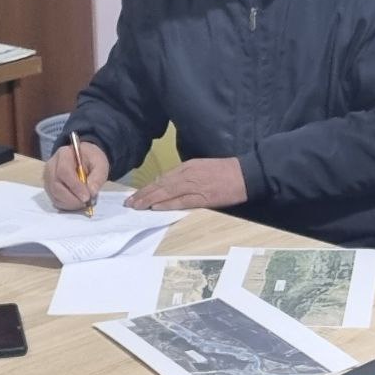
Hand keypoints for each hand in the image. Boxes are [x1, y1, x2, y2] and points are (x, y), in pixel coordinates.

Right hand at [44, 141, 109, 211]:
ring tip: (83, 203)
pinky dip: (66, 205)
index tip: (86, 197)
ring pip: (54, 194)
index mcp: (64, 154)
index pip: (64, 171)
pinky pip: (54, 199)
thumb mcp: (100, 164)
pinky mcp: (49, 187)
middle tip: (85, 203)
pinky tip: (76, 203)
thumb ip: (98, 176)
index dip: (75, 186)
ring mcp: (48, 177)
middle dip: (72, 198)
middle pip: (56, 185)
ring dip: (69, 203)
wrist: (84, 159)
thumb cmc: (91, 160)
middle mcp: (51, 165)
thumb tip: (91, 192)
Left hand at [126, 157, 249, 212]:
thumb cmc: (225, 171)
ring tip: (136, 207)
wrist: (245, 174)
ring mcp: (195, 185)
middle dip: (143, 195)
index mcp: (188, 167)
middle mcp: (187, 174)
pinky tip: (156, 208)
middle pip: (161, 185)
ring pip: (167, 193)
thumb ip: (185, 175)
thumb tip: (168, 184)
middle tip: (129, 203)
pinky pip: (181, 201)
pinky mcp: (203, 196)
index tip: (135, 195)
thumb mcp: (202, 167)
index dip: (148, 188)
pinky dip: (168, 204)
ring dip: (150, 200)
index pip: (162, 178)